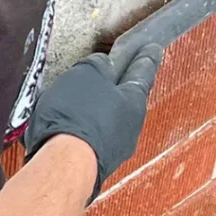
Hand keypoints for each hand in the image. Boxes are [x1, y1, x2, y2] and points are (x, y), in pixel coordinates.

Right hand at [23, 44, 163, 200]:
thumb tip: (102, 65)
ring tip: (70, 105)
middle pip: (124, 100)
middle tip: (105, 78)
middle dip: (115, 89)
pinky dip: (78, 131)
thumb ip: (98, 65)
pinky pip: (88, 140)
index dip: (146, 58)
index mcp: (135, 100)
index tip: (153, 50)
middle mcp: (130, 126)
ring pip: (105, 121)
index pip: (144, 71)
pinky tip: (62, 128)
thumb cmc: (78, 116)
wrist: (64, 165)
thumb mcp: (87, 73)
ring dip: (92, 113)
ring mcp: (114, 149)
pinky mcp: (94, 165)